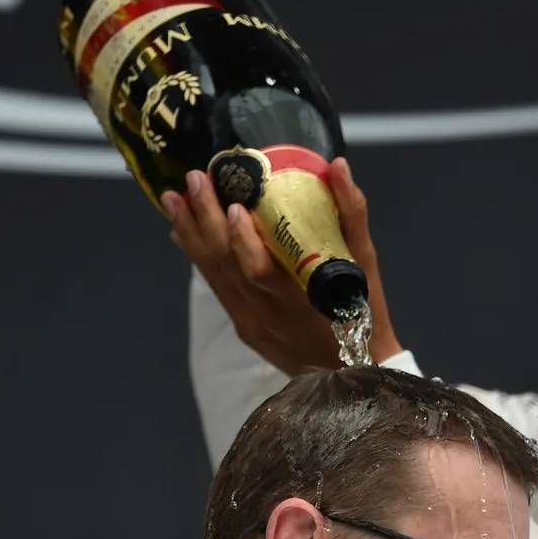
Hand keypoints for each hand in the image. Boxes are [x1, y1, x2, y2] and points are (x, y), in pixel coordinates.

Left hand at [164, 157, 401, 374]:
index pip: (259, 271)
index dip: (243, 240)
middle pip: (226, 266)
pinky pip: (217, 287)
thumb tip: (337, 166)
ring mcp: (250, 323)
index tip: (234, 205)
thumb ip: (351, 215)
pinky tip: (181, 231)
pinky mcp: (243, 326)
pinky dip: (197, 256)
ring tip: (172, 198)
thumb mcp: (365, 266)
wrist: (352, 372)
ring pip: (214, 274)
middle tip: (194, 179)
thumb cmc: (364, 316)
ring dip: (190, 233)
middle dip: (205, 219)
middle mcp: (266, 314)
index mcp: (298, 300)